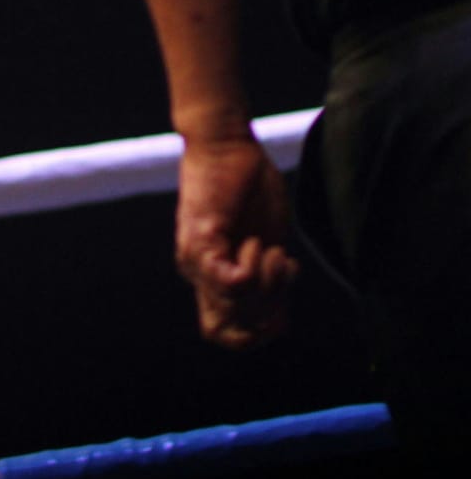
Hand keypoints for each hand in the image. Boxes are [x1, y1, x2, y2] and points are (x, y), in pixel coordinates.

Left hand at [175, 133, 297, 348]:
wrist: (224, 143)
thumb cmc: (248, 186)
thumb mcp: (267, 241)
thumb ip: (268, 278)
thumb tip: (278, 316)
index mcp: (211, 277)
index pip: (225, 334)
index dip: (261, 330)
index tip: (283, 299)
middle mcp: (197, 275)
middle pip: (230, 334)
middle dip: (268, 315)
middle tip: (280, 274)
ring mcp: (195, 261)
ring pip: (236, 310)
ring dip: (267, 286)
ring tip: (270, 249)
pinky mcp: (200, 242)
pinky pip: (234, 283)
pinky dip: (257, 269)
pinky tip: (258, 241)